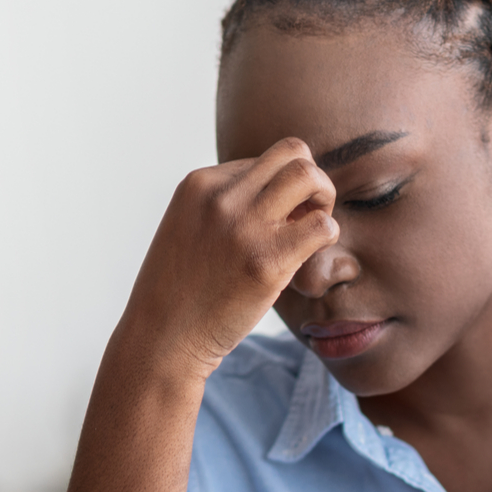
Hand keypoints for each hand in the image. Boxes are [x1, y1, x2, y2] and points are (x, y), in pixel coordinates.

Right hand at [119, 136, 338, 380]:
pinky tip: (310, 258)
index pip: (263, 160)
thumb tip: (280, 199)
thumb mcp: (189, 229)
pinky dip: (329, 236)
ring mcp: (243, 227)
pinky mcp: (266, 262)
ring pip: (309, 175)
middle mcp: (221, 196)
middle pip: (293, 153)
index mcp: (199, 184)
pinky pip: (322, 226)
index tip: (275, 221)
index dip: (280, 189)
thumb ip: (225, 206)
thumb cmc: (181, 292)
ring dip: (325, 199)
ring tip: (313, 231)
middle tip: (307, 216)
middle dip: (312, 180)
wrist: (162, 339)